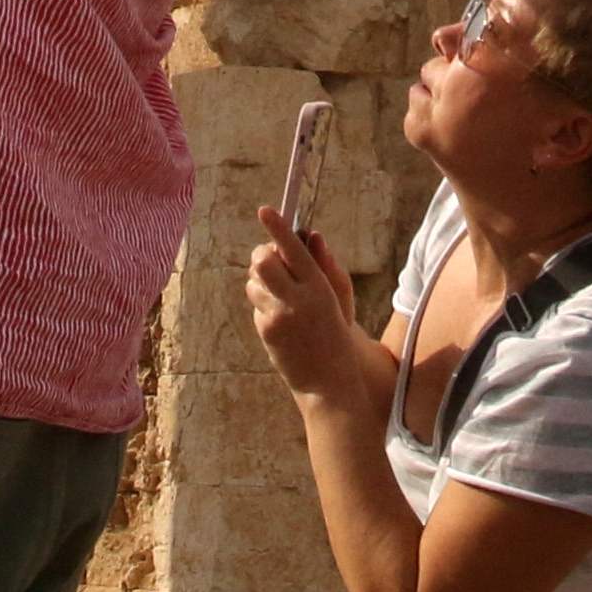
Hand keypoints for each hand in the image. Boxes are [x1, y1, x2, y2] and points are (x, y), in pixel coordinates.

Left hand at [243, 207, 381, 410]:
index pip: (294, 249)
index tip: (265, 210)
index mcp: (319, 287)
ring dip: (261, 281)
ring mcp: (278, 316)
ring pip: (254, 282)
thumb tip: (310, 235)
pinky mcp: (266, 330)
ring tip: (280, 295)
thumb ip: (323, 265)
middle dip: (262, 254)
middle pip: (263, 261)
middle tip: (269, 258)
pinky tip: (281, 320)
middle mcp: (297, 299)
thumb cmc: (336, 334)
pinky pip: (256, 305)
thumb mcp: (337, 298)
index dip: (278, 227)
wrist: (329, 381)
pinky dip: (264, 305)